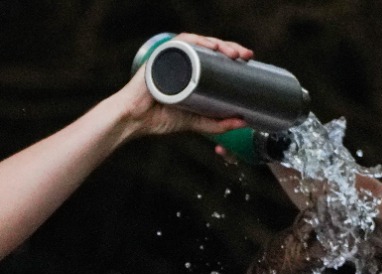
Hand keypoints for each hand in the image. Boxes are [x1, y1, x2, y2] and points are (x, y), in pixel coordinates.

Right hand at [118, 34, 256, 139]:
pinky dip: (198, 42)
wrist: (134, 121)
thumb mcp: (195, 122)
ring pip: (200, 43)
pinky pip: (182, 43)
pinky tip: (211, 47)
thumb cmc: (158, 118)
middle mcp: (183, 62)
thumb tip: (243, 121)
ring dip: (219, 44)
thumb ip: (217, 124)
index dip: (232, 57)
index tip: (248, 61)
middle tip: (246, 56)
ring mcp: (172, 57)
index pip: (215, 59)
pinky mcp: (162, 56)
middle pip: (210, 48)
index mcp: (191, 73)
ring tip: (233, 54)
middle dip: (231, 49)